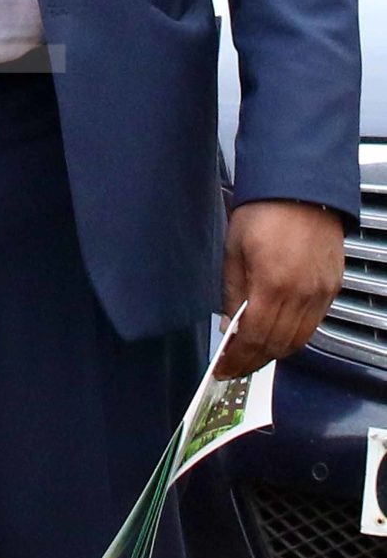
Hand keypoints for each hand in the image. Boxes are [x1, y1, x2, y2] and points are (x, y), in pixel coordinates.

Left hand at [218, 200, 345, 373]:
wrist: (300, 188)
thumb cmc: (262, 212)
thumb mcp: (234, 250)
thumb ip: (233, 294)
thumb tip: (231, 328)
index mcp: (272, 284)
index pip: (255, 339)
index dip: (238, 359)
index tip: (224, 369)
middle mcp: (302, 295)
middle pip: (278, 346)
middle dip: (255, 361)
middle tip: (236, 365)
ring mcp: (321, 293)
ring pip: (299, 340)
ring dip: (275, 351)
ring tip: (254, 352)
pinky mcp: (333, 287)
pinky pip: (314, 323)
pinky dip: (295, 334)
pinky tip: (278, 331)